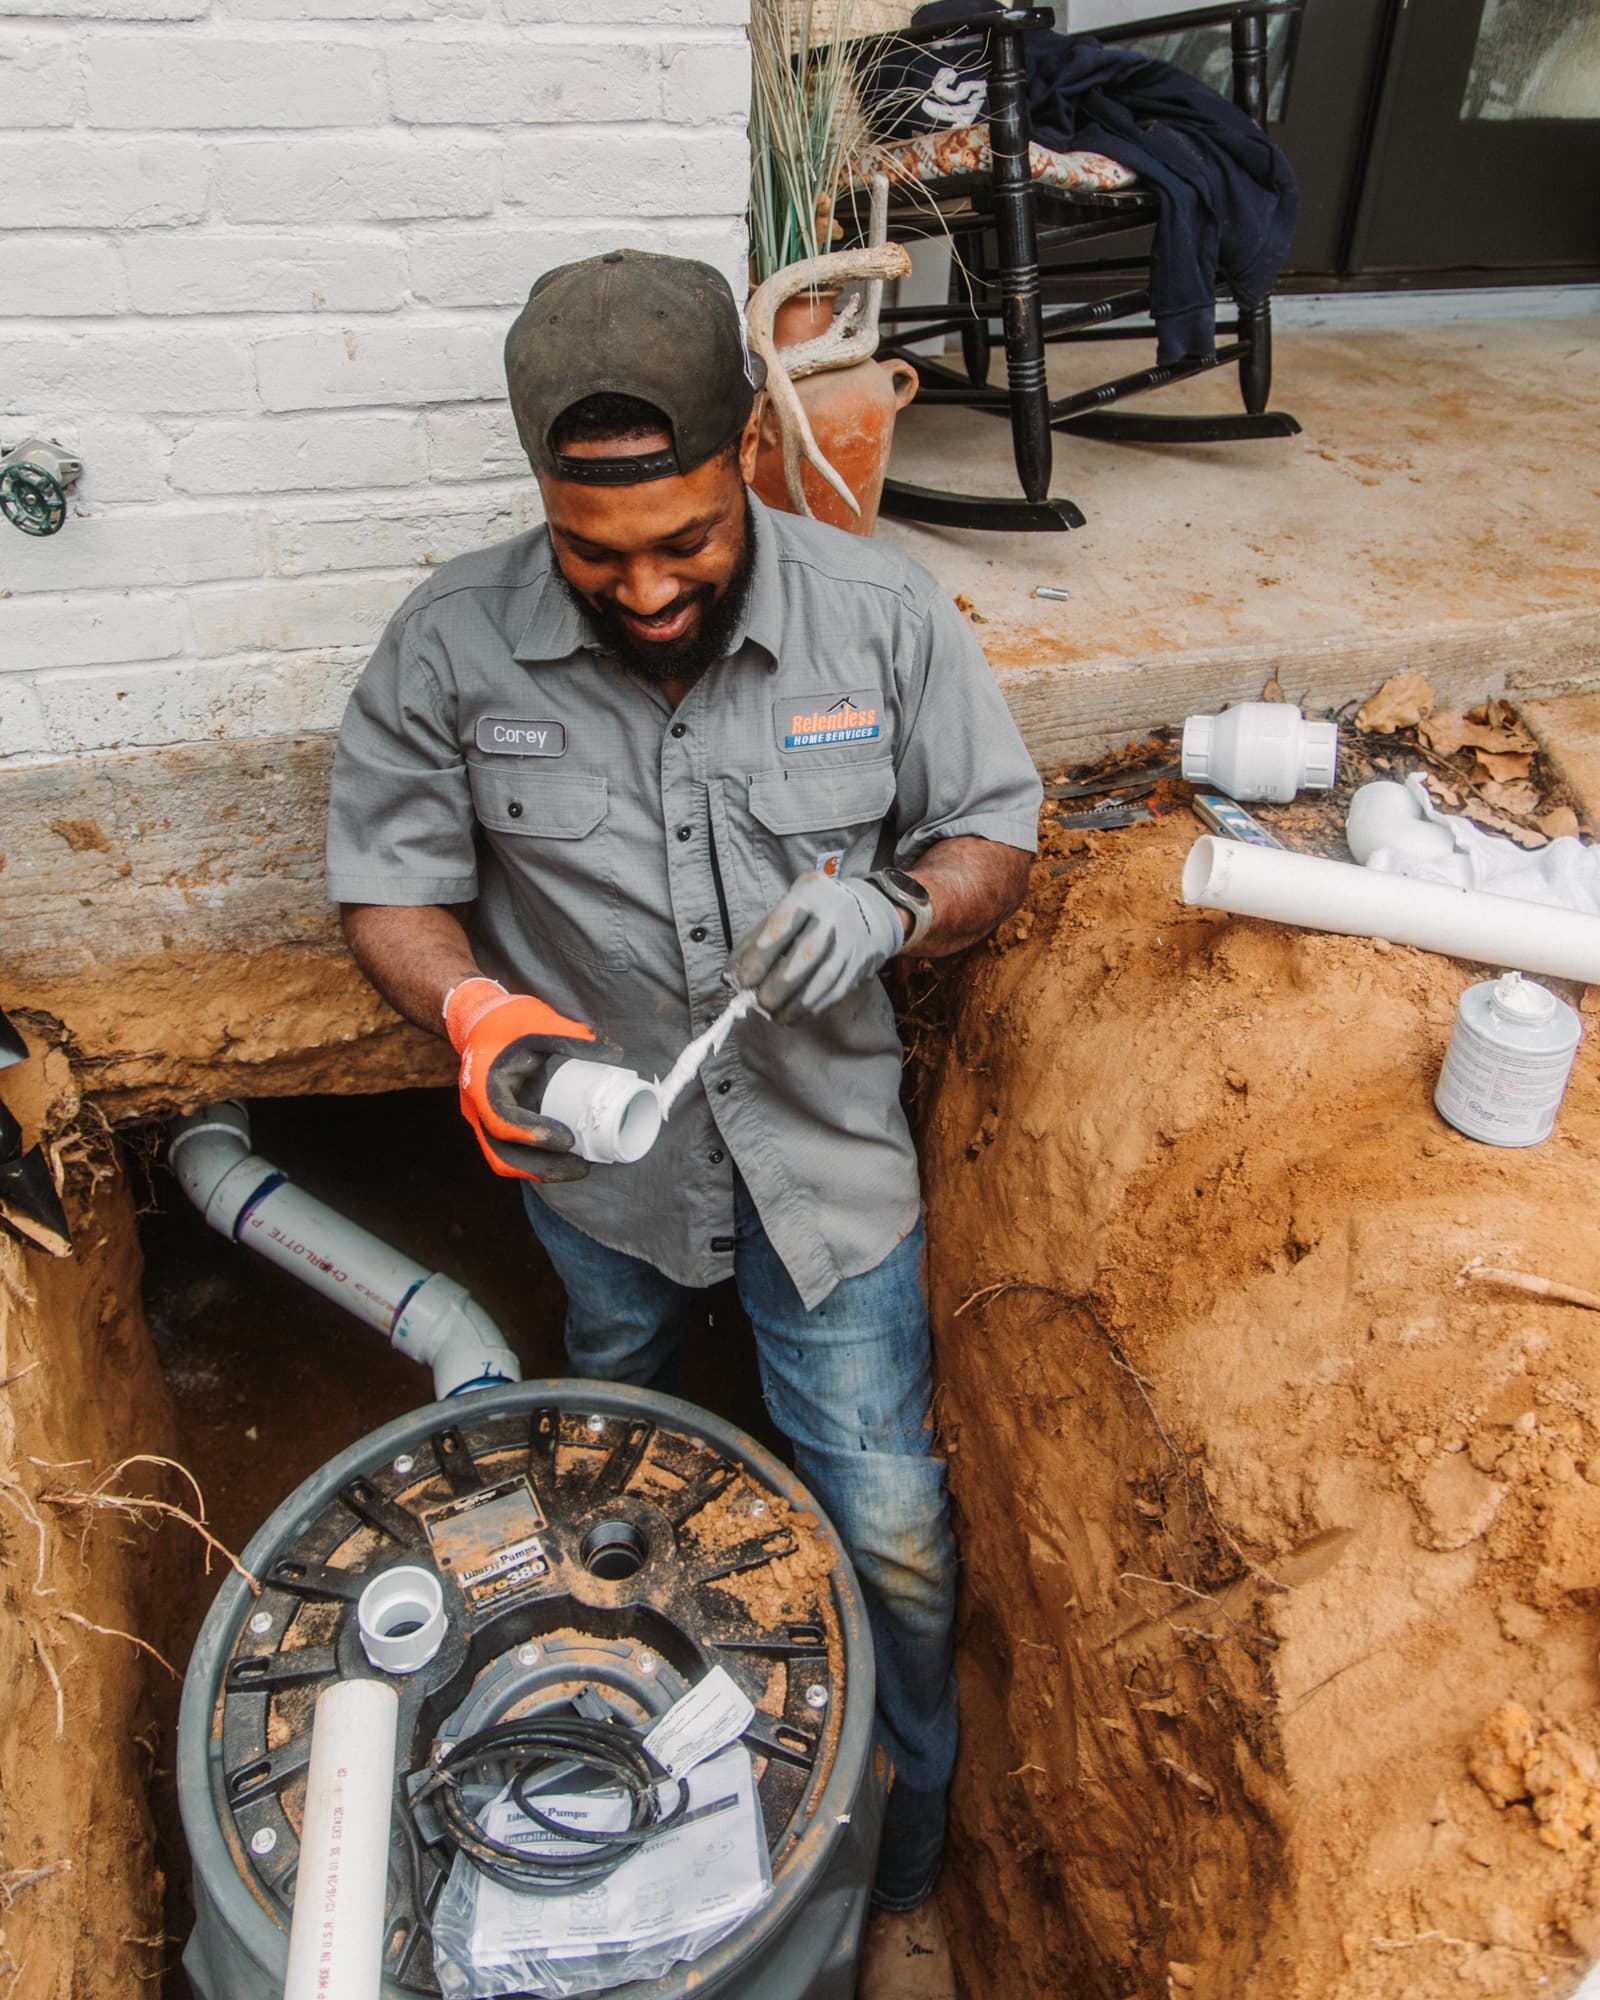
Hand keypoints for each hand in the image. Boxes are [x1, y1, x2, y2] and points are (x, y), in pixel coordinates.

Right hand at [443, 978, 614, 1181]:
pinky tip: (566, 1160)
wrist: (477, 1020)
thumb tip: (615, 1054)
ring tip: (579, 1168)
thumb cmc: (506, 1019)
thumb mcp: (537, 1019)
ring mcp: (482, 1119)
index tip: (568, 1140)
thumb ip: (572, 1035)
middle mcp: (476, 1108)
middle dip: (543, 1168)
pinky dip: (537, 1160)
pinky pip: (512, 1151)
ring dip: (541, 1170)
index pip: (502, 1121)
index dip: (534, 1135)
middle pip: (503, 1155)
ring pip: (506, 1159)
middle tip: (582, 1168)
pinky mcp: (494, 1123)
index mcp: (482, 1083)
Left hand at [729, 872, 903, 1024]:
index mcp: (810, 893)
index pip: (780, 927)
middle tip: (758, 1003)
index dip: (758, 958)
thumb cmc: (812, 912)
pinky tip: (794, 1015)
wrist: (871, 910)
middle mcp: (834, 915)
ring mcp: (851, 942)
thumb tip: (732, 977)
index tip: (742, 981)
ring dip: (794, 1005)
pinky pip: (834, 993)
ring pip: (822, 980)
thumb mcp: (784, 909)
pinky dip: (811, 1009)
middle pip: (805, 956)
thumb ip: (756, 939)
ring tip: (774, 1015)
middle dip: (777, 987)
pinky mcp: (860, 965)